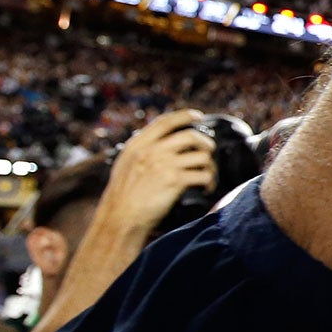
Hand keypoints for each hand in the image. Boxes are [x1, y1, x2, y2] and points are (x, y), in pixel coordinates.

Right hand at [104, 108, 217, 238]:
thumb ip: (141, 151)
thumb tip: (159, 142)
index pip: (166, 121)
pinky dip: (209, 181)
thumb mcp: (125, 164)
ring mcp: (165, 164)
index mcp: (139, 144)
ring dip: (210, 166)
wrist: (120, 217)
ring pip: (202, 156)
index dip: (185, 115)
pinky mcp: (175, 181)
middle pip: (191, 136)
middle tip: (209, 152)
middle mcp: (153, 150)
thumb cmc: (122, 195)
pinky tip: (206, 188)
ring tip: (208, 176)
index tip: (198, 116)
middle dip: (206, 143)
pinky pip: (203, 175)